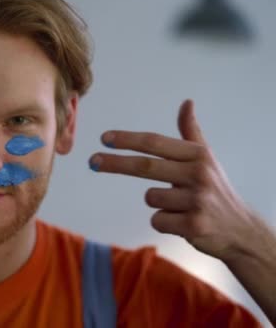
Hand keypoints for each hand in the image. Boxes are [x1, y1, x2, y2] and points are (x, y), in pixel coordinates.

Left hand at [89, 99, 264, 261]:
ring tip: (179, 206)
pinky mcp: (194, 225)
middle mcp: (199, 174)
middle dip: (115, 162)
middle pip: (145, 166)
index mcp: (198, 155)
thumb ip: (191, 132)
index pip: (156, 143)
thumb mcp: (206, 159)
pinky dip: (163, 222)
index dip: (128, 139)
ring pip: (150, 197)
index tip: (104, 138)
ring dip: (157, 203)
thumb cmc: (215, 190)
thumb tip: (187, 102)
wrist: (240, 230)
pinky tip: (182, 222)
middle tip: (92, 161)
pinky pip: (157, 220)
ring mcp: (197, 200)